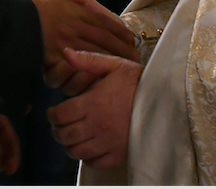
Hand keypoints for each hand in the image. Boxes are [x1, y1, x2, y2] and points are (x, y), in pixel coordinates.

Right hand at [21, 0, 137, 79]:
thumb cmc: (25, 6)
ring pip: (96, 52)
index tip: (129, 37)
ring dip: (111, 60)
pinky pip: (76, 65)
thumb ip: (60, 0)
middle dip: (121, 48)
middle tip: (134, 56)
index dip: (117, 29)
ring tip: (123, 68)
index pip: (102, 19)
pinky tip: (95, 77)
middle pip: (104, 37)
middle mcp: (74, 24)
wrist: (9, 16)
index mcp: (72, 9)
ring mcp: (67, 40)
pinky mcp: (57, 56)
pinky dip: (87, 72)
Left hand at [46, 49, 140, 168]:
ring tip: (72, 137)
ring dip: (70, 145)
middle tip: (60, 125)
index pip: (60, 115)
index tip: (54, 112)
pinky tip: (89, 147)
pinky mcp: (118, 153)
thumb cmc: (136, 81)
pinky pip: (95, 162)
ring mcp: (107, 141)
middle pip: (65, 136)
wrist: (163, 98)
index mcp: (93, 103)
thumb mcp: (113, 64)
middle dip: (57, 131)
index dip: (52, 115)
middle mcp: (97, 125)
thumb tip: (66, 53)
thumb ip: (87, 60)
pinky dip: (87, 158)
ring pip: (76, 152)